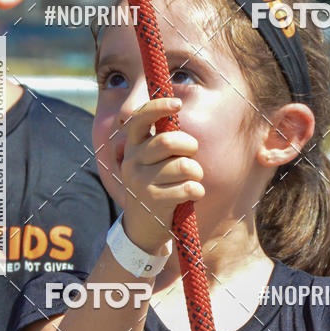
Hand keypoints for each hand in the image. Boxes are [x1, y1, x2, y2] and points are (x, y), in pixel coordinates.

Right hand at [120, 97, 204, 253]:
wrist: (142, 226)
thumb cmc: (157, 185)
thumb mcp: (151, 160)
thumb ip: (162, 140)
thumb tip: (176, 106)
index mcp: (132, 145)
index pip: (140, 118)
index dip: (159, 107)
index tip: (178, 103)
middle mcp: (132, 161)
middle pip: (169, 141)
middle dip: (190, 146)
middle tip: (192, 156)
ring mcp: (140, 181)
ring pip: (183, 166)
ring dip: (196, 173)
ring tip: (192, 180)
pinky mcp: (152, 200)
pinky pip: (188, 188)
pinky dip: (197, 191)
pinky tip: (191, 195)